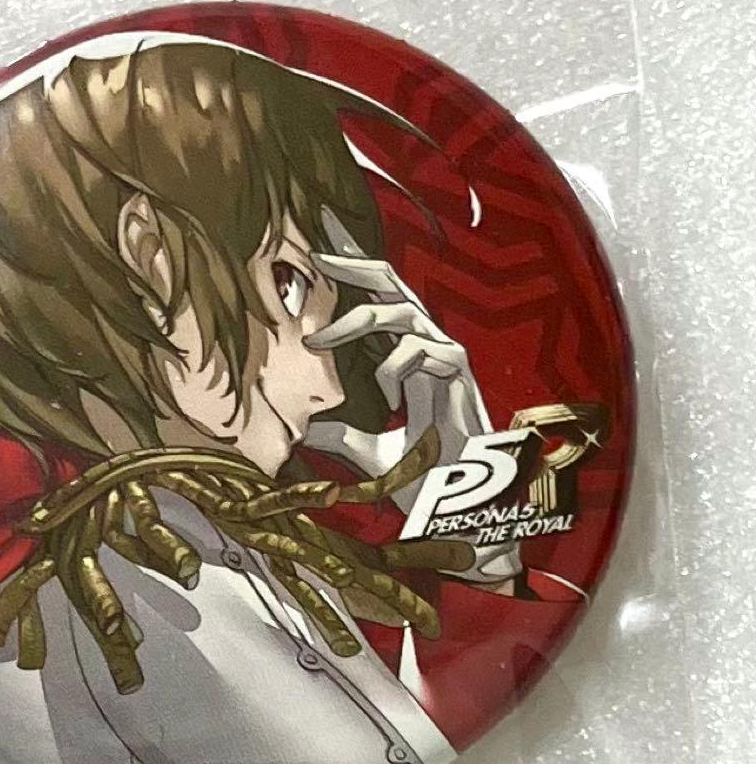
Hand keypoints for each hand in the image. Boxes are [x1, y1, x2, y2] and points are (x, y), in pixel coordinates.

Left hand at [303, 285, 521, 585]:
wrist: (461, 506)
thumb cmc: (427, 478)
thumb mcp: (371, 453)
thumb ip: (342, 437)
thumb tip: (303, 431)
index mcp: (407, 360)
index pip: (378, 306)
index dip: (352, 279)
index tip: (316, 260)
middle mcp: (427, 349)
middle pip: (393, 286)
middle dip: (355, 265)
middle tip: (316, 256)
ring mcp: (446, 357)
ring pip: (402, 313)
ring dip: (355, 323)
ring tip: (317, 342)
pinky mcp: (461, 372)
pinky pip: (422, 349)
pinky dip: (395, 369)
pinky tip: (389, 399)